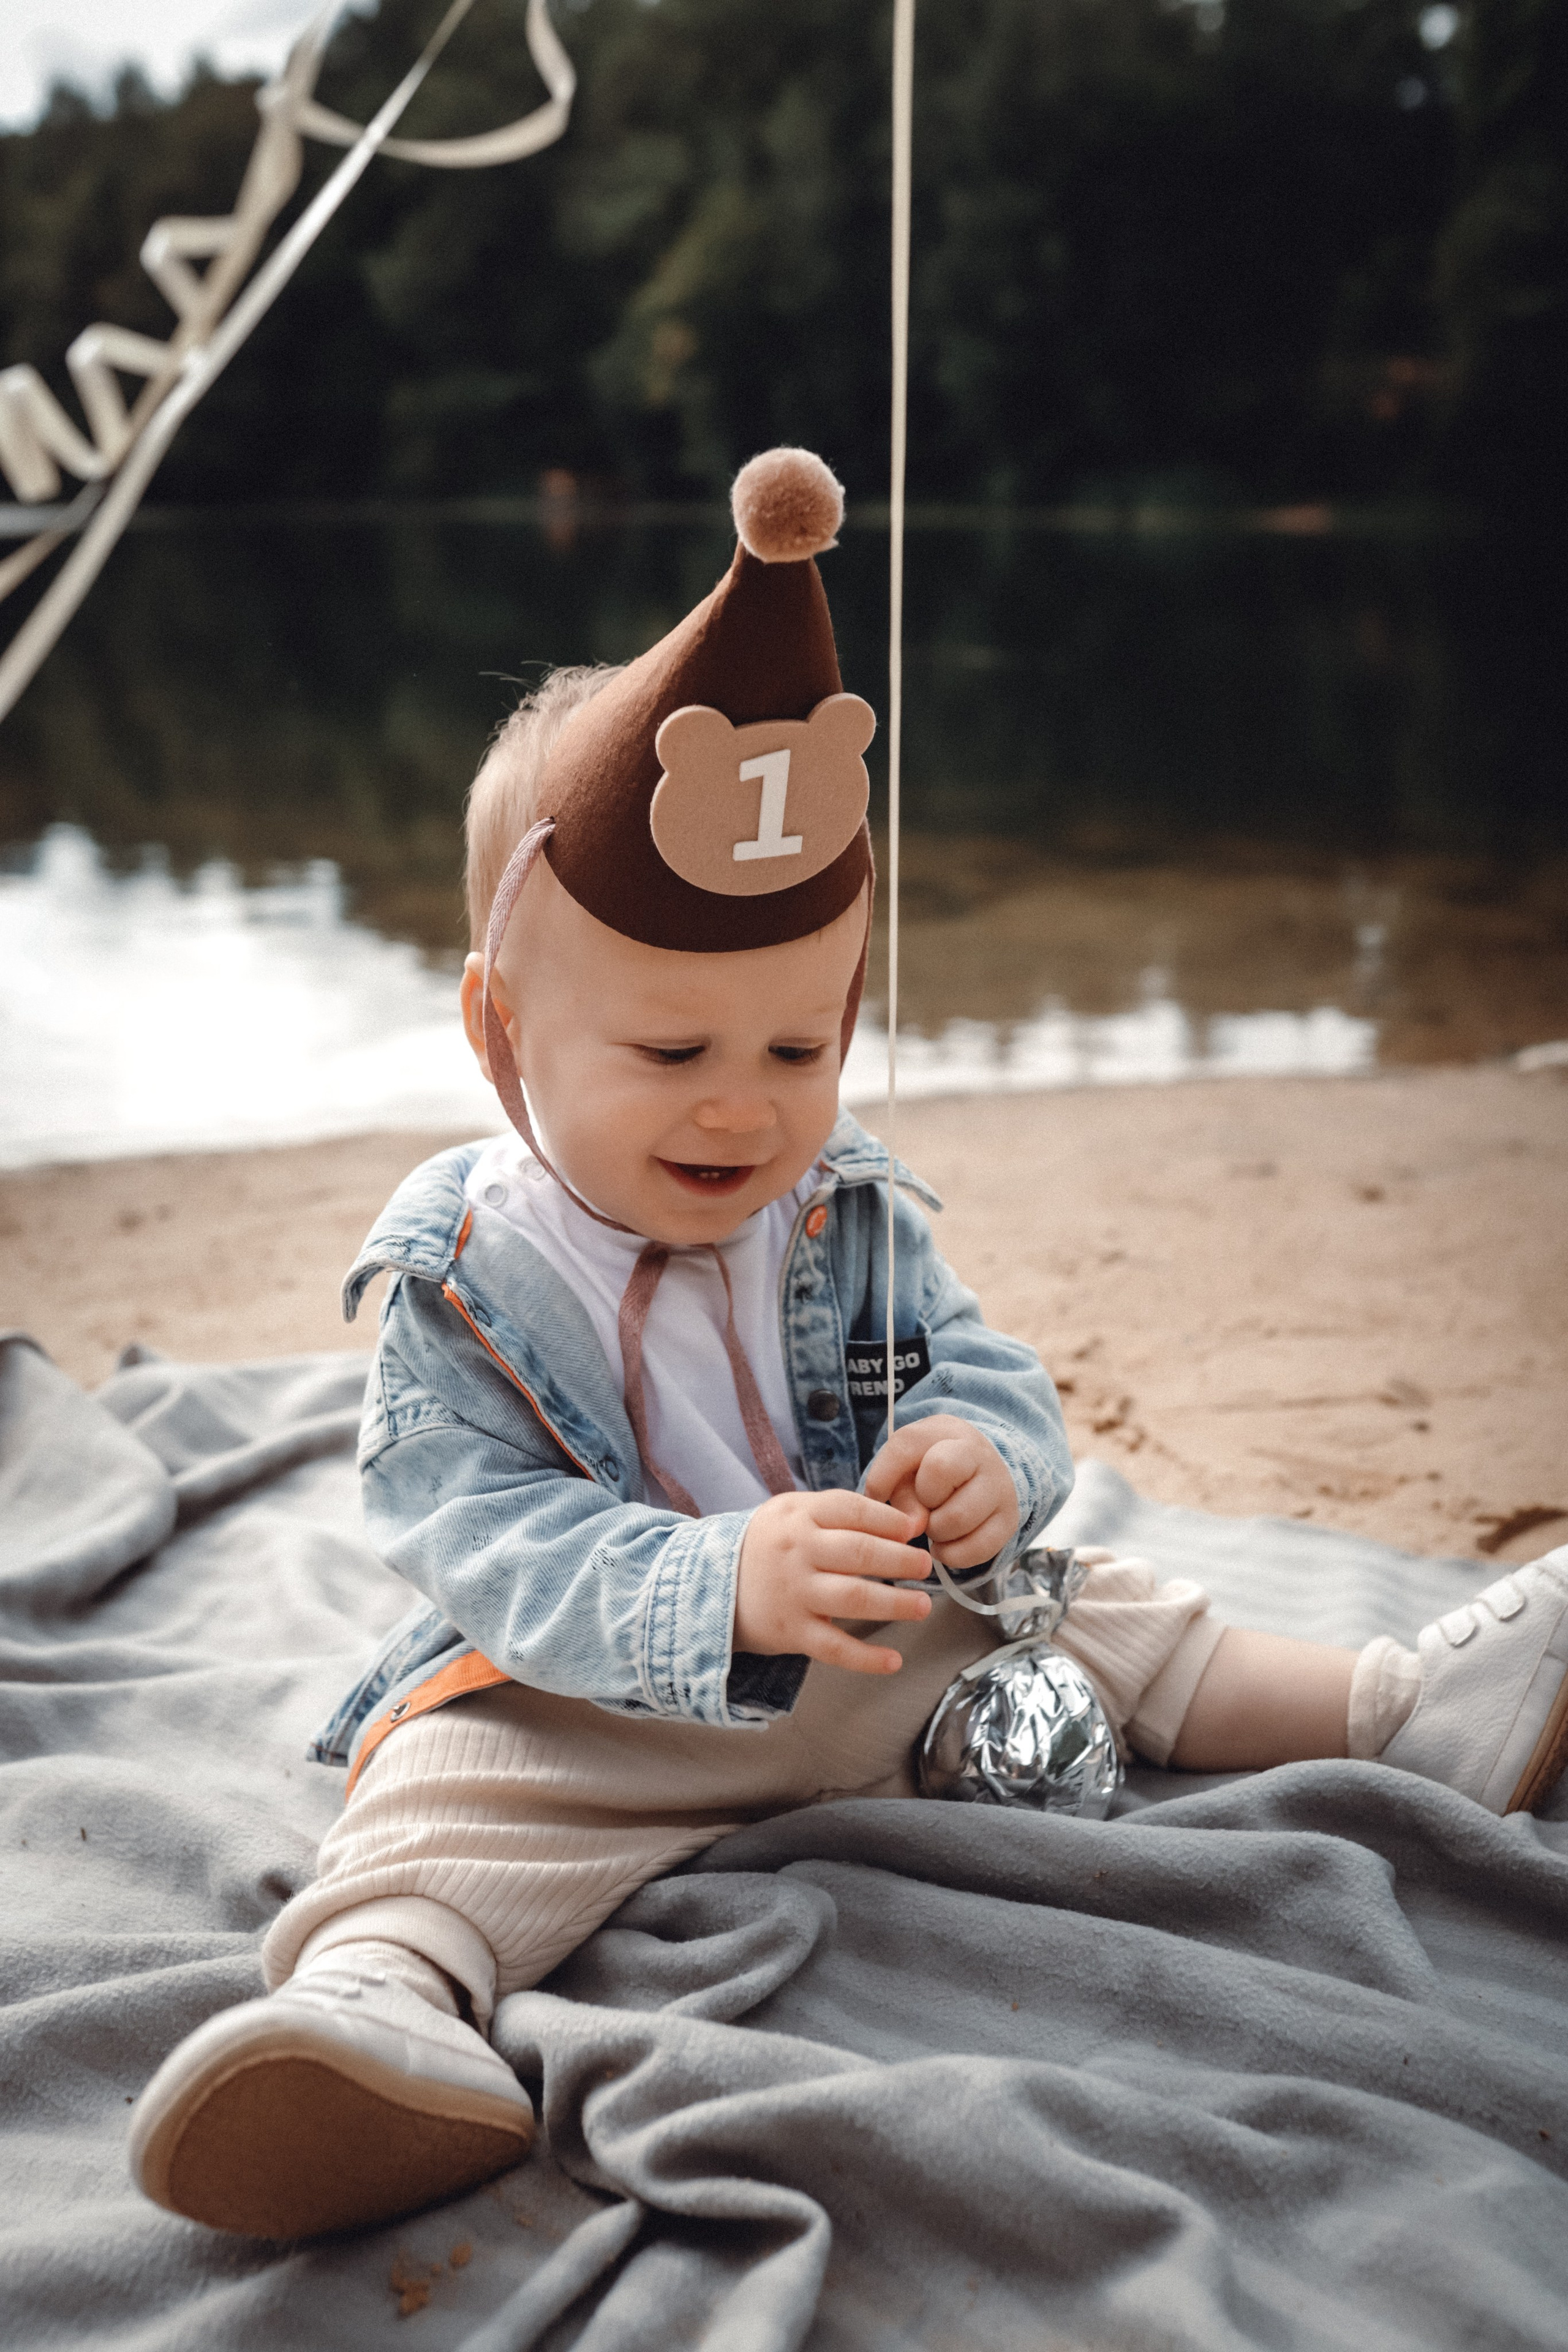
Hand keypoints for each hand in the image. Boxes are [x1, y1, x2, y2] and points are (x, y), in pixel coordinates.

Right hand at [734, 1489, 931, 1674]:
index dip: (888, 1519)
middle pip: (858, 1552)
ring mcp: (794, 1593)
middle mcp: (796, 1551)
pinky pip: (834, 1647)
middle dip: (900, 1559)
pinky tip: (893, 1660)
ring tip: (922, 1606)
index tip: (914, 1529)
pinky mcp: (791, 1632)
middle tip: (926, 1566)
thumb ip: (841, 1512)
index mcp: (799, 1515)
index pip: (851, 1509)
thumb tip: (903, 1523)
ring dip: (894, 1603)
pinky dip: (866, 1658)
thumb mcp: (792, 1512)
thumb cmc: (769, 1545)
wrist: (711, 1585)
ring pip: (853, 1597)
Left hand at [863, 1415, 1017, 1570]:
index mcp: (946, 1431)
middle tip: (923, 1506)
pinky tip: (947, 1544)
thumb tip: (913, 1526)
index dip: (884, 1475)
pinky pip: (976, 1549)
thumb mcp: (908, 1466)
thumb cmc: (933, 1470)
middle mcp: (979, 1454)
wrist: (983, 1474)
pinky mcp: (1009, 1520)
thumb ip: (896, 1487)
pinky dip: (953, 1554)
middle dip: (921, 1497)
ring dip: (936, 1531)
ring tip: (936, 1525)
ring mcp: (999, 1486)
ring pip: (957, 1517)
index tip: (877, 1494)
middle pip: (939, 1470)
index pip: (909, 1443)